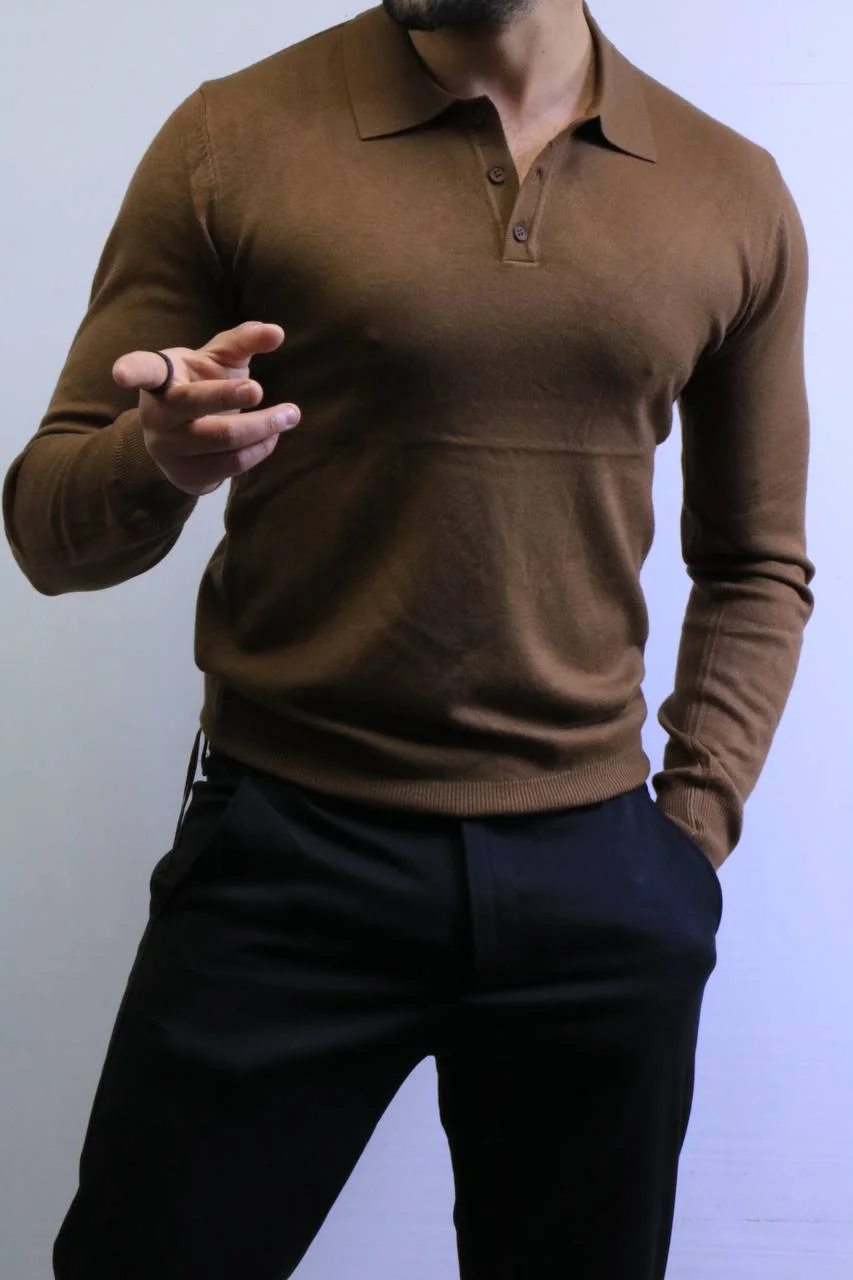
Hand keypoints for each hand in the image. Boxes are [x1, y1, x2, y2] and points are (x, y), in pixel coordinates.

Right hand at [112, 321, 299, 494]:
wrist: (188, 440)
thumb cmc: (203, 385)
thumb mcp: (219, 360)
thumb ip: (244, 341)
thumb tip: (276, 331)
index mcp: (160, 378)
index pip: (143, 370)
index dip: (130, 370)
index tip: (120, 374)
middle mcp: (157, 414)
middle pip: (195, 405)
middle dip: (230, 396)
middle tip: (260, 390)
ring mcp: (168, 449)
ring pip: (223, 439)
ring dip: (264, 426)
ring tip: (290, 415)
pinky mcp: (186, 476)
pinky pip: (232, 464)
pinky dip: (260, 448)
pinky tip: (272, 436)